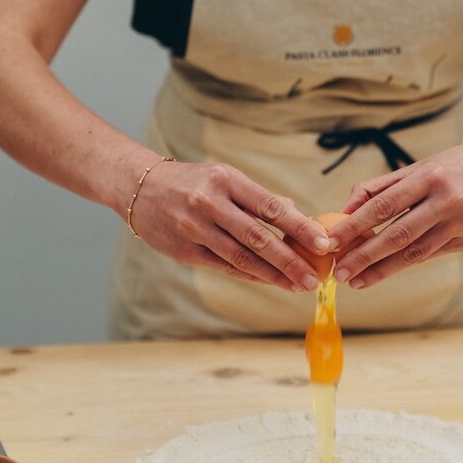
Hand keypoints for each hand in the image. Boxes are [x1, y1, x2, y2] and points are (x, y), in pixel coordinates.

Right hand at [130, 161, 330, 291]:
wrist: (140, 188)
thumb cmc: (193, 182)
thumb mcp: (225, 178)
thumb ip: (259, 198)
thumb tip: (299, 217)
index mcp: (226, 180)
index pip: (270, 206)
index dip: (299, 227)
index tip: (322, 243)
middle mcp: (209, 204)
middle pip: (258, 237)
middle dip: (291, 260)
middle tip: (315, 276)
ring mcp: (193, 229)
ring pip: (241, 258)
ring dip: (273, 274)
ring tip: (297, 285)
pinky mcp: (183, 251)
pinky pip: (223, 267)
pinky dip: (249, 275)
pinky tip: (270, 281)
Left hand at [329, 142, 462, 288]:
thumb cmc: (452, 167)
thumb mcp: (416, 169)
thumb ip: (378, 188)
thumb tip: (343, 211)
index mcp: (428, 177)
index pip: (383, 205)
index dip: (354, 226)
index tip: (331, 242)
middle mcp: (446, 201)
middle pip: (397, 236)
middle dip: (364, 256)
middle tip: (340, 272)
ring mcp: (460, 224)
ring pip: (413, 253)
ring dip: (381, 270)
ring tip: (356, 280)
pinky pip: (428, 255)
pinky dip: (402, 265)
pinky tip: (381, 272)